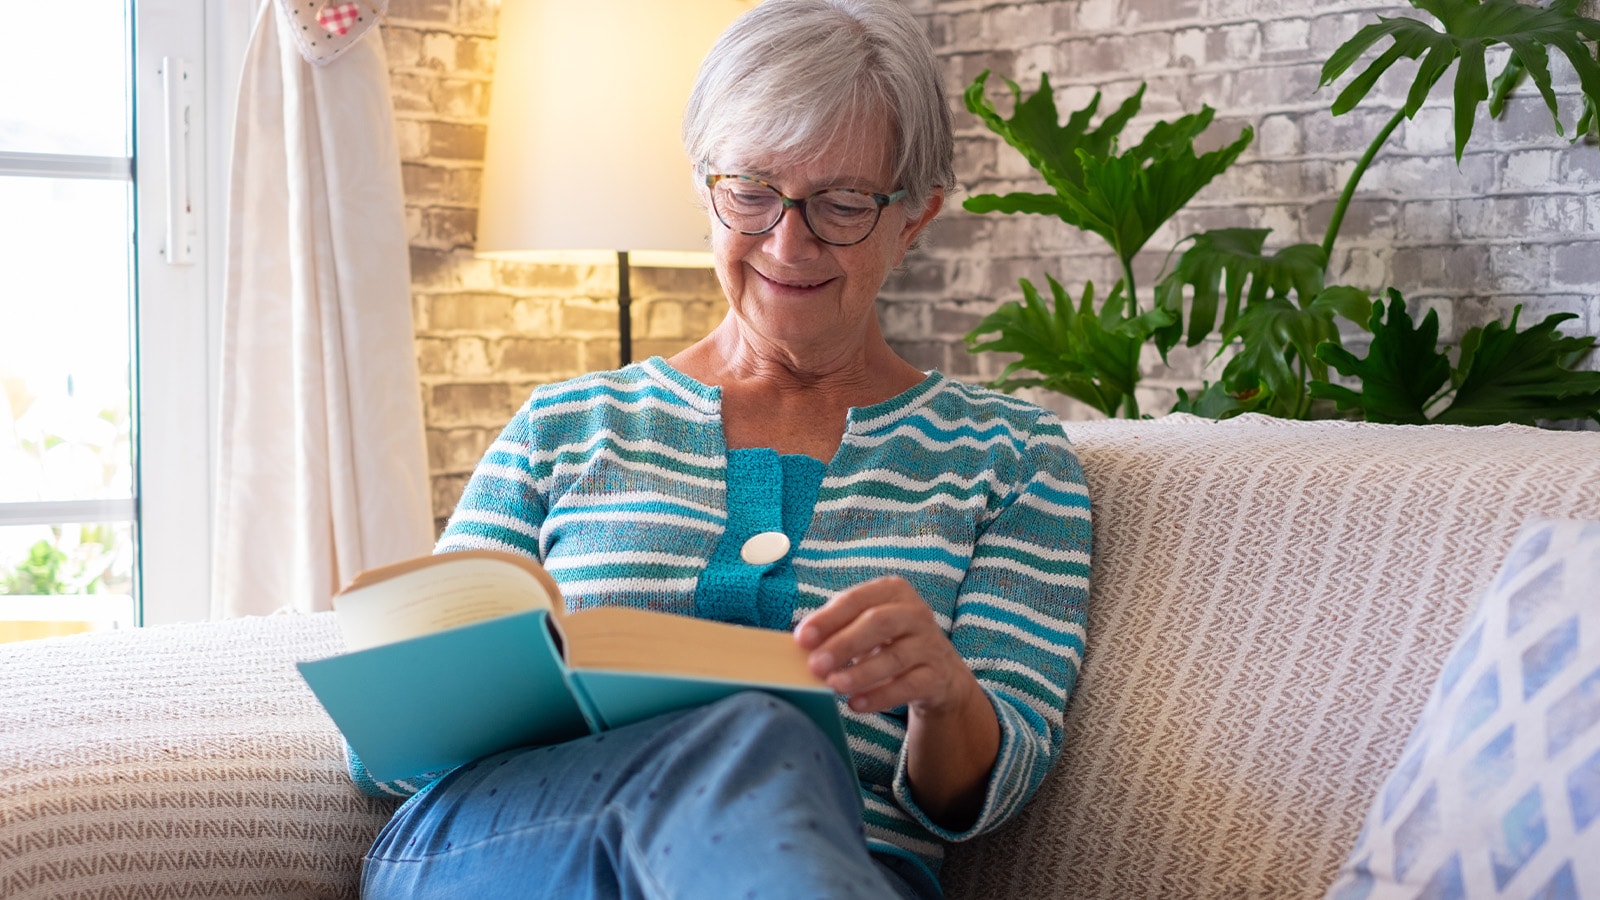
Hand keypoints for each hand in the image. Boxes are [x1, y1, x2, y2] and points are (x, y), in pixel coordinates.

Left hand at [793, 576, 975, 716]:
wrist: (938, 673)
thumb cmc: (890, 642)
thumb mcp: (866, 627)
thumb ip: (837, 629)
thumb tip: (801, 644)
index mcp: (892, 591)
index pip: (856, 600)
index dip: (828, 619)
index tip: (801, 639)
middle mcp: (915, 613)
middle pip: (878, 624)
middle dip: (843, 644)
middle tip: (815, 665)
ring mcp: (930, 644)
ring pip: (894, 657)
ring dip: (860, 673)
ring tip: (833, 685)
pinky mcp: (937, 676)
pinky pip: (907, 686)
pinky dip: (879, 697)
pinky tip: (856, 704)